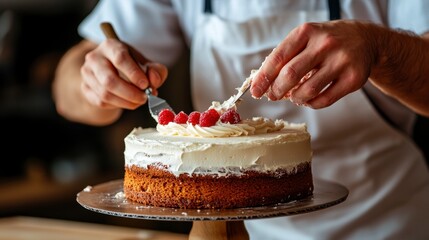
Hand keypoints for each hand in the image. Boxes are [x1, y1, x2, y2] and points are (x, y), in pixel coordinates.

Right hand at [80, 38, 167, 109]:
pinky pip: (101, 102)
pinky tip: (128, 102)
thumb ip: (156, 71)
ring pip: (105, 94)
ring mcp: (87, 74)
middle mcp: (95, 58)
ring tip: (139, 101)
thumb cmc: (133, 66)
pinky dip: (118, 105)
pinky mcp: (85, 88)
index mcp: (110, 46)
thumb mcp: (148, 64)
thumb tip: (154, 80)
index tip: (146, 85)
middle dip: (130, 93)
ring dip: (126, 101)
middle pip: (110, 80)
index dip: (134, 74)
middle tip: (144, 98)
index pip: (120, 59)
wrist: (115, 71)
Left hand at [250, 20, 376, 107]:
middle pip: (291, 74)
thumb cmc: (327, 41)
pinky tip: (308, 99)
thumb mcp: (306, 38)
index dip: (264, 77)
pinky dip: (311, 104)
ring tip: (294, 97)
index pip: (278, 57)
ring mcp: (341, 61)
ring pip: (308, 90)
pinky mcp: (353, 79)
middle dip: (276, 90)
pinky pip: (325, 100)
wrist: (366, 39)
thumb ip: (286, 56)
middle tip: (273, 96)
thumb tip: (262, 82)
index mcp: (307, 32)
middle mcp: (325, 44)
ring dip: (295, 98)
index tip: (256, 90)